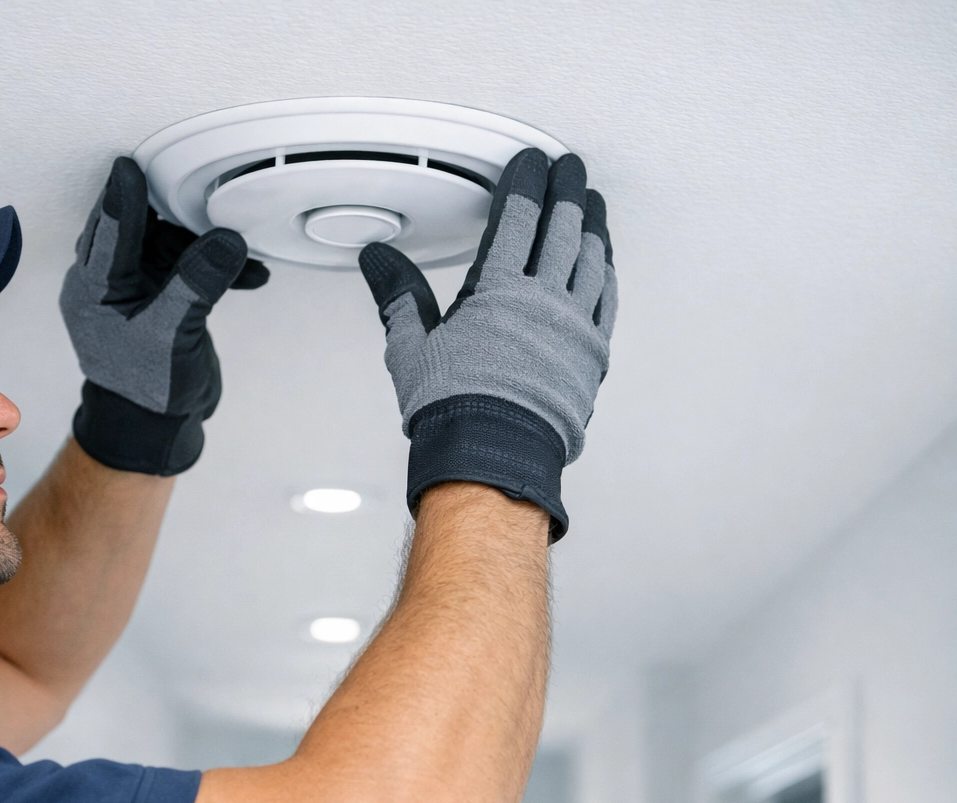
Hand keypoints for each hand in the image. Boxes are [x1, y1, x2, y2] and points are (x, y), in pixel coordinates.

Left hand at [61, 156, 267, 474]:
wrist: (154, 430)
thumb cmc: (145, 393)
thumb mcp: (171, 334)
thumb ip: (195, 284)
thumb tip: (222, 241)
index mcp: (94, 289)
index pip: (108, 229)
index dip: (123, 195)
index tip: (130, 165)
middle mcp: (109, 286)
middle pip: (138, 230)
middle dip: (171, 213)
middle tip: (195, 192)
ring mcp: (135, 294)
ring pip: (166, 246)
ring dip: (202, 244)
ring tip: (235, 245)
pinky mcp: (161, 303)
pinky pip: (185, 270)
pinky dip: (214, 268)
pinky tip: (247, 274)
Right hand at [358, 148, 616, 538]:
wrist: (493, 456)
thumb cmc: (453, 409)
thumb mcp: (411, 346)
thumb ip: (398, 294)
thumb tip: (378, 260)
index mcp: (498, 291)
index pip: (518, 218)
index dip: (525, 183)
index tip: (530, 163)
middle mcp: (543, 301)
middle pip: (562, 228)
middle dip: (566, 191)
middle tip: (569, 168)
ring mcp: (574, 326)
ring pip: (592, 258)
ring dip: (592, 224)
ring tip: (592, 203)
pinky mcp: (592, 354)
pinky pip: (607, 298)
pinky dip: (607, 270)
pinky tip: (605, 260)